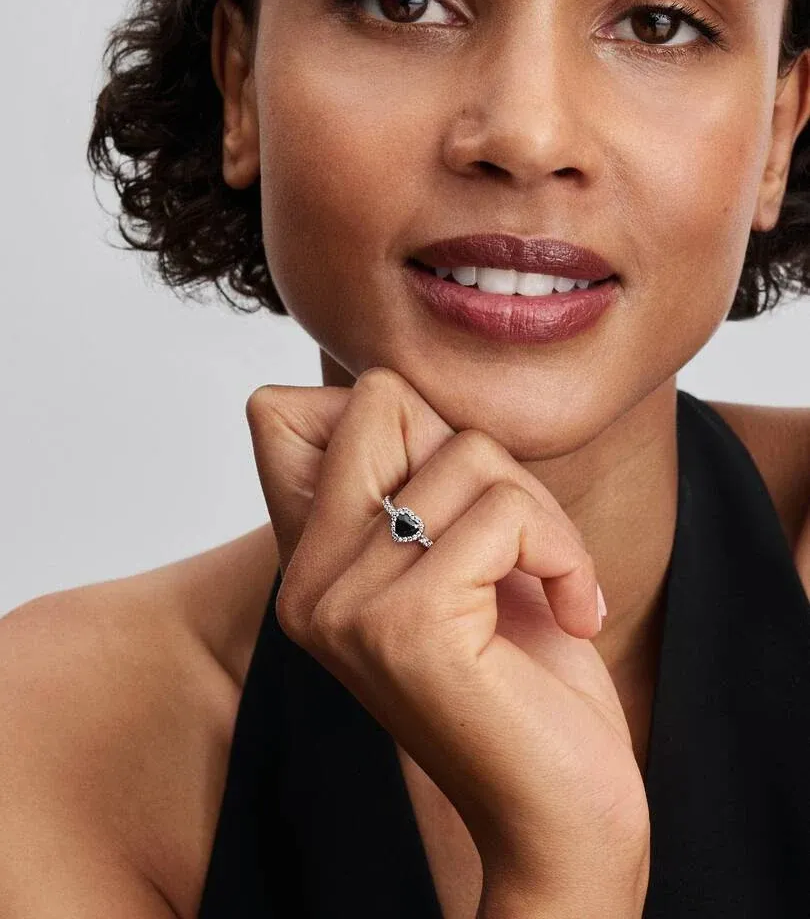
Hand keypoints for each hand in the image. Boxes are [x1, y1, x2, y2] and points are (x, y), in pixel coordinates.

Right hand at [246, 367, 649, 904]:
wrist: (557, 813)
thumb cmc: (521, 675)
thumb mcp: (453, 553)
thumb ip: (412, 474)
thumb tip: (394, 384)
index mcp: (306, 565)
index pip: (283, 409)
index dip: (391, 423)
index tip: (453, 506)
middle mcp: (307, 583)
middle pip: (381, 398)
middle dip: (476, 449)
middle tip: (513, 535)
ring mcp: (346, 604)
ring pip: (468, 452)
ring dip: (541, 513)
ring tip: (548, 585)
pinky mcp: (408, 625)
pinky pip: (507, 512)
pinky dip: (565, 553)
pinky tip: (574, 614)